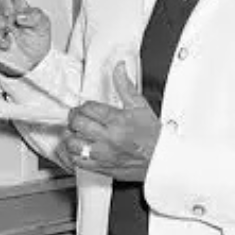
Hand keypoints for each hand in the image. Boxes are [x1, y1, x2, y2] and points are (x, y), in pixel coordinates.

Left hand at [62, 63, 160, 181]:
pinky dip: (75, 154)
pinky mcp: (102, 167)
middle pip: (77, 123)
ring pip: (73, 143)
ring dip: (72, 136)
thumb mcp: (141, 107)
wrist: (161, 159)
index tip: (87, 109)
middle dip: (75, 118)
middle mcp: (109, 137)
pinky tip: (82, 148)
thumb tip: (119, 68)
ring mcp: (104, 154)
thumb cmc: (153, 136)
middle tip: (79, 118)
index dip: (84, 106)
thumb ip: (126, 86)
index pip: (88, 108)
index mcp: (118, 120)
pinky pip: (78, 161)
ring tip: (78, 133)